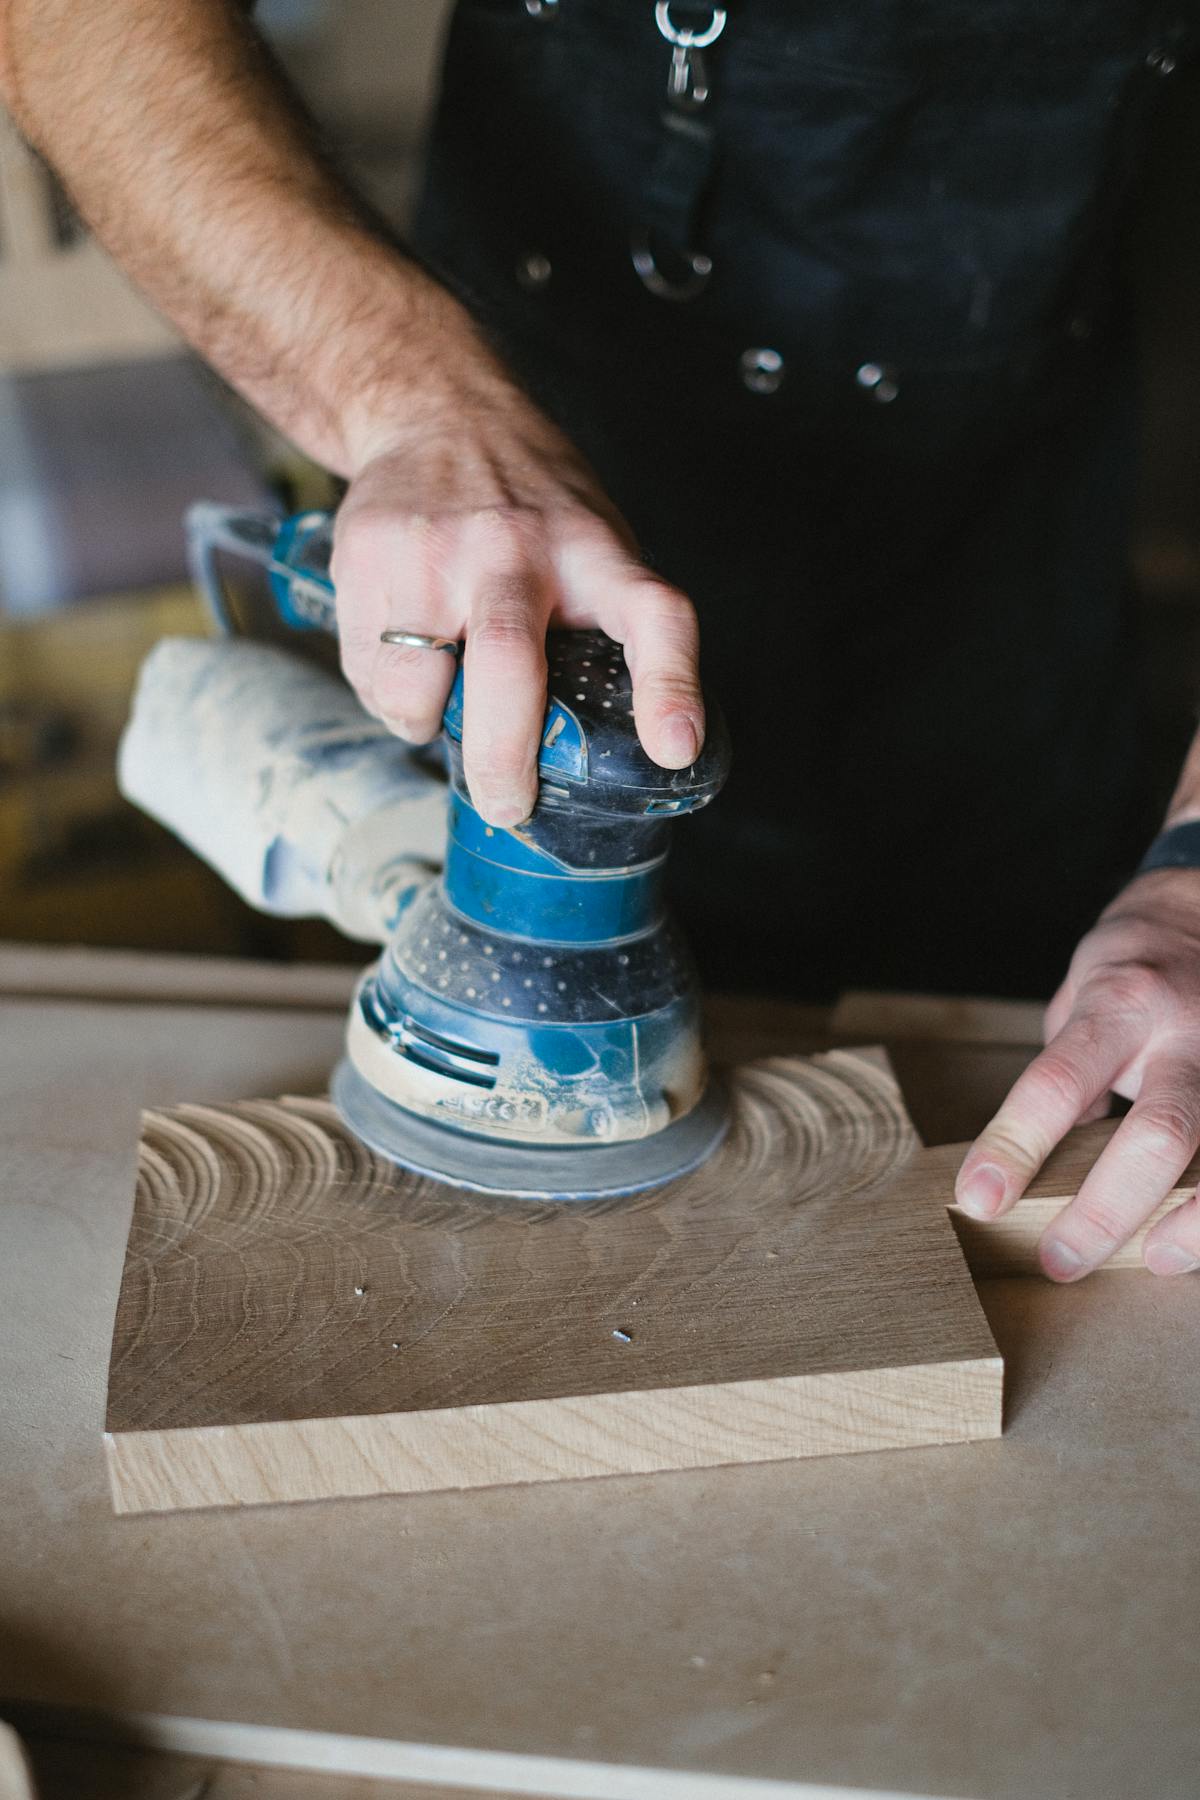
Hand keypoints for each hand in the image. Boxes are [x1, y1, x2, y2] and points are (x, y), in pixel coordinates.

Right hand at [330, 351, 702, 827]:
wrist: (434, 408)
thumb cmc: (530, 502)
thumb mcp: (594, 540)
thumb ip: (606, 623)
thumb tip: (632, 745)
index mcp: (593, 551)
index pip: (652, 614)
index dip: (669, 688)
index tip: (673, 749)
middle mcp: (515, 547)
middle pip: (508, 668)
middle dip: (504, 759)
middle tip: (508, 803)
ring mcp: (433, 549)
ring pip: (414, 683)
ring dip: (423, 722)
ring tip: (436, 708)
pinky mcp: (366, 554)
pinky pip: (367, 667)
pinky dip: (384, 691)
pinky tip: (401, 657)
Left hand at [956, 867, 1199, 1279]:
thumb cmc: (1135, 965)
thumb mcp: (1082, 999)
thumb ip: (1068, 1076)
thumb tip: (1032, 1163)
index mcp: (1121, 1004)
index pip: (1057, 1083)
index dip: (1014, 1146)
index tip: (979, 1198)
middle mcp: (1187, 1033)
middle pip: (1159, 1133)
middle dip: (1106, 1209)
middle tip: (1060, 1261)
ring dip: (1191, 1223)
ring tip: (1152, 1260)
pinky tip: (1195, 1233)